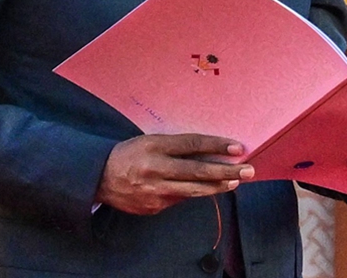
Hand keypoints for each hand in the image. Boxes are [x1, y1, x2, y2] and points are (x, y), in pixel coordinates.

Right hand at [95, 134, 253, 214]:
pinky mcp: (153, 207)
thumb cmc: (129, 154)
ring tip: (235, 182)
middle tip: (248, 170)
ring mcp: (154, 190)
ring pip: (193, 191)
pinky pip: (179, 200)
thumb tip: (209, 151)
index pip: (192, 144)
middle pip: (197, 171)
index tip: (238, 147)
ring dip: (217, 186)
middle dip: (226, 171)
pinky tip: (205, 190)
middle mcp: (155, 168)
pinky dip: (193, 194)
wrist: (98, 177)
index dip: (217, 146)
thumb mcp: (150, 141)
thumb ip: (176, 147)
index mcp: (154, 146)